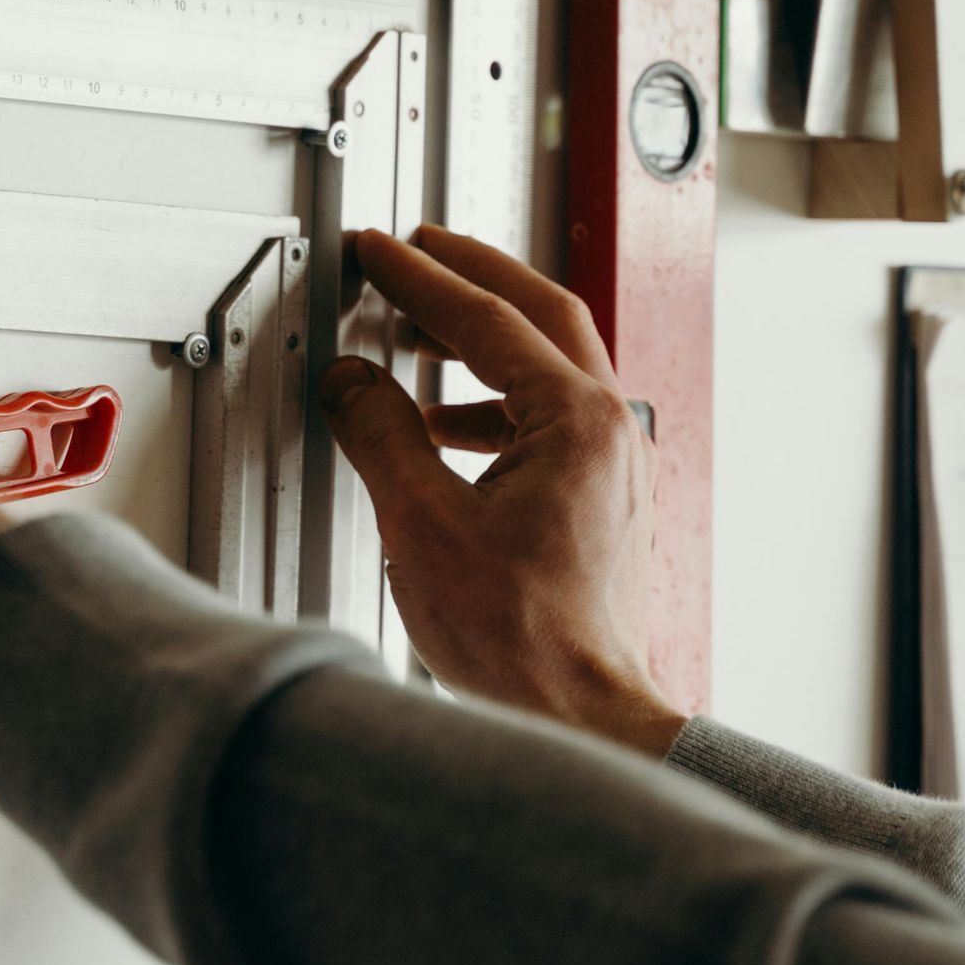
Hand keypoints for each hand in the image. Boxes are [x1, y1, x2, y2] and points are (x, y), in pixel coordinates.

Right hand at [319, 226, 685, 754]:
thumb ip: (380, 436)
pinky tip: (441, 429)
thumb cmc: (527, 641)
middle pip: (541, 314)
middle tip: (415, 252)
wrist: (581, 713)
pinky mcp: (602, 497)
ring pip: (549, 363)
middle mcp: (610, 431)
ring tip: (414, 338)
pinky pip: (547, 416)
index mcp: (579, 422)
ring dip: (480, 340)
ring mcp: (613, 464)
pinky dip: (491, 401)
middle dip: (471, 276)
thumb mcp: (423, 525)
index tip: (380, 251)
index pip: (489, 319)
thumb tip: (351, 383)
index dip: (422, 278)